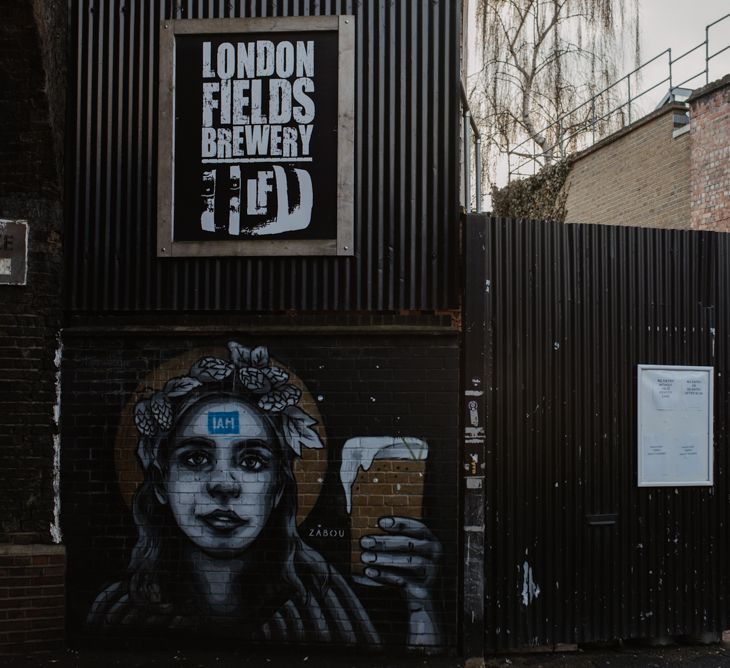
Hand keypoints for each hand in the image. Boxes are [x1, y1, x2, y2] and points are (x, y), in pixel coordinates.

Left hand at [359, 516, 441, 645]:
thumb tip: (366, 538)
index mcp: (431, 540)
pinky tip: (370, 572)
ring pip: (407, 562)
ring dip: (383, 558)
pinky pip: (402, 579)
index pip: (417, 527)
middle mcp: (435, 553)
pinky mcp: (425, 588)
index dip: (399, 523)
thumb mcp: (407, 554)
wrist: (425, 601)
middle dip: (384, 542)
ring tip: (364, 557)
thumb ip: (394, 543)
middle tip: (365, 541)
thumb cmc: (411, 571)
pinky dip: (384, 575)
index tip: (380, 522)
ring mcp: (432, 571)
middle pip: (409, 544)